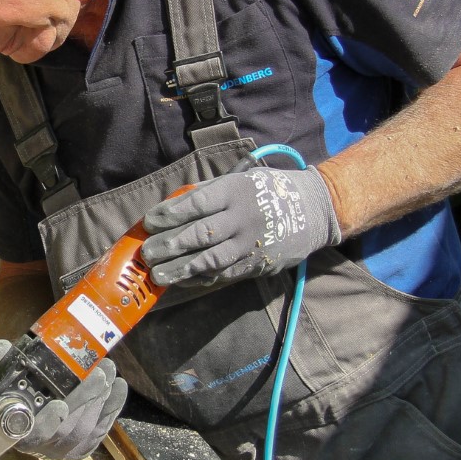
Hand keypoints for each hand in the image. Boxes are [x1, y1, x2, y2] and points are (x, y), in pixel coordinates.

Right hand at [0, 339, 128, 459]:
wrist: (31, 397)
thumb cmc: (17, 384)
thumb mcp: (4, 370)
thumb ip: (0, 360)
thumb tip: (1, 348)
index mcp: (17, 429)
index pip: (32, 436)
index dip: (47, 425)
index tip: (60, 405)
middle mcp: (40, 445)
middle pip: (68, 430)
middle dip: (86, 400)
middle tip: (99, 373)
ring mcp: (63, 448)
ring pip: (87, 429)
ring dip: (101, 400)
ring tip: (107, 371)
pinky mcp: (83, 446)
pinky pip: (101, 430)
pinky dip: (113, 408)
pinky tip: (119, 386)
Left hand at [140, 165, 340, 286]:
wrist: (314, 210)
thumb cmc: (268, 190)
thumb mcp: (241, 179)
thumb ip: (208, 191)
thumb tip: (171, 204)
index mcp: (236, 191)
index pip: (197, 203)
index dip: (170, 214)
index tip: (148, 222)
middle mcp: (242, 218)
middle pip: (200, 234)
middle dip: (169, 245)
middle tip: (146, 254)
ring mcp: (250, 244)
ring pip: (211, 259)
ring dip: (181, 269)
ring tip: (158, 275)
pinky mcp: (257, 263)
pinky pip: (225, 273)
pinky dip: (201, 278)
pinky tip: (182, 280)